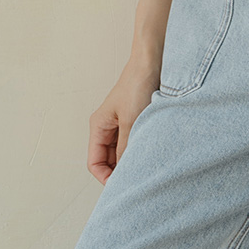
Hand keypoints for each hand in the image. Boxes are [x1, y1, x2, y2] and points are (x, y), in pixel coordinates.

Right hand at [87, 55, 160, 184]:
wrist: (153, 62)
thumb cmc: (138, 84)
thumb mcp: (131, 120)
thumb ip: (126, 147)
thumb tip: (126, 172)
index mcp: (99, 126)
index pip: (95, 162)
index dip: (106, 177)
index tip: (122, 186)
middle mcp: (108, 127)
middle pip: (108, 160)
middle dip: (119, 172)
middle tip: (136, 181)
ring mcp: (123, 125)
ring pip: (122, 153)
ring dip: (131, 161)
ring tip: (145, 168)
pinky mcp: (137, 121)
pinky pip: (134, 143)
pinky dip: (140, 151)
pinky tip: (151, 154)